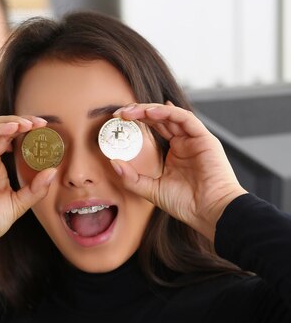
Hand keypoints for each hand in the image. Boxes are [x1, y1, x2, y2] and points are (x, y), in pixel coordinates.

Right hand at [0, 115, 57, 272]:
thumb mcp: (18, 205)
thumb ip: (35, 189)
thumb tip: (53, 171)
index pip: (9, 138)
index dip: (26, 129)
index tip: (45, 128)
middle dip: (20, 121)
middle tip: (40, 122)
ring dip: (9, 122)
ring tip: (28, 123)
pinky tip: (12, 129)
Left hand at [111, 102, 246, 240]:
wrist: (209, 212)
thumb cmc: (187, 204)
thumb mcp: (151, 190)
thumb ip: (132, 177)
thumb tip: (113, 162)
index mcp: (174, 151)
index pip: (154, 128)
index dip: (137, 121)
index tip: (118, 120)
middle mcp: (184, 142)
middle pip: (160, 118)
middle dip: (139, 112)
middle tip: (121, 112)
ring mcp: (195, 139)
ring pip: (171, 114)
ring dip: (150, 109)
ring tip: (132, 111)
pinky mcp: (205, 139)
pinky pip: (186, 119)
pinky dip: (169, 112)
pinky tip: (151, 112)